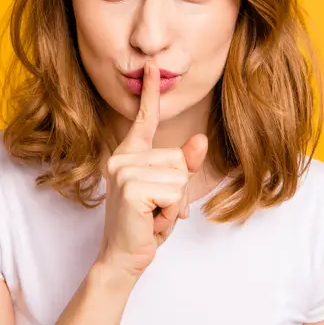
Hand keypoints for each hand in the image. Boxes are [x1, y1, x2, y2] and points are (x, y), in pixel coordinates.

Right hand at [96, 59, 207, 277]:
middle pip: (179, 159)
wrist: (122, 258)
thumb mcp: (168, 191)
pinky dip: (170, 213)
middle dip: (177, 191)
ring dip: (174, 204)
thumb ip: (184, 165)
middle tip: (156, 209)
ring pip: (179, 177)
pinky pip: (175, 193)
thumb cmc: (145, 223)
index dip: (151, 93)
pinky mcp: (132, 188)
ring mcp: (125, 172)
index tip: (154, 66)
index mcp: (129, 155)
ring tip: (153, 215)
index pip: (144, 119)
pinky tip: (151, 222)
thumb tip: (200, 139)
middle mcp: (123, 158)